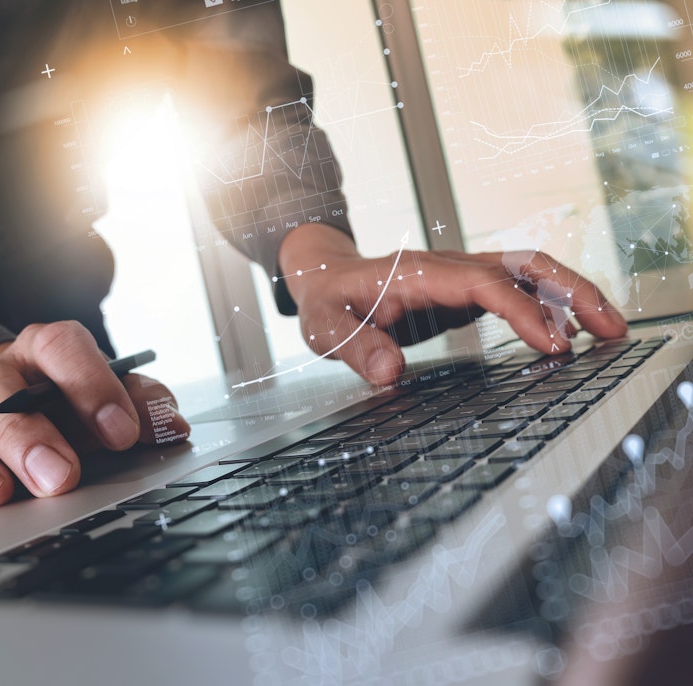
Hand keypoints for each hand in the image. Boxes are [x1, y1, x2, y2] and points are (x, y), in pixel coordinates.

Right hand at [0, 321, 189, 510]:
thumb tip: (172, 426)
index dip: (92, 384)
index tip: (122, 431)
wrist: (13, 404)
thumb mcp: (110, 401)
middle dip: (27, 434)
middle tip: (59, 476)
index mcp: (45, 352)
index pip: (63, 346)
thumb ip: (143, 405)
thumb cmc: (67, 405)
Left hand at [279, 224, 627, 386]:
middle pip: (523, 265)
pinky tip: (571, 332)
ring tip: (611, 330)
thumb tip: (389, 373)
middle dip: (572, 292)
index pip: (484, 284)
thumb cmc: (329, 302)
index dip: (524, 311)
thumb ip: (355, 348)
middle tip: (611, 330)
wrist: (328, 278)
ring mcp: (461, 275)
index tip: (554, 345)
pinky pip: (518, 289)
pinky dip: (551, 305)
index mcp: (419, 274)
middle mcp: (448, 267)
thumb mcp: (327, 328)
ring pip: (529, 271)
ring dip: (572, 294)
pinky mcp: (466, 290)